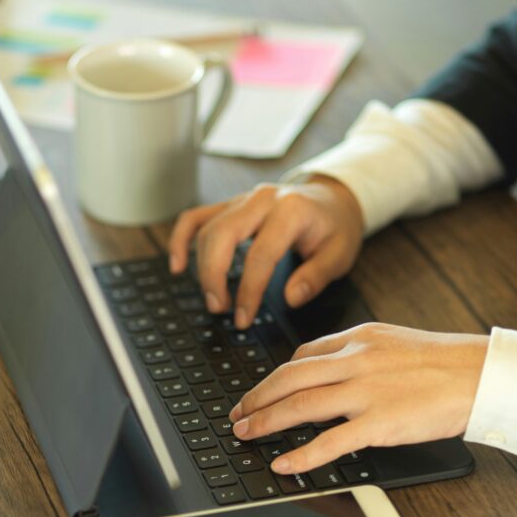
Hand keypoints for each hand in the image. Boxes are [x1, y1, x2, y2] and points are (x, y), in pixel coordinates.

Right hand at [168, 176, 363, 329]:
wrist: (333, 198)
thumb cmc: (335, 227)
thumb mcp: (339, 254)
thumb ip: (316, 277)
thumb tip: (291, 298)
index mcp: (292, 211)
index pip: (260, 254)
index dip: (248, 290)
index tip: (244, 318)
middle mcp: (263, 200)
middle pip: (222, 236)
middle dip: (214, 276)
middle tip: (219, 309)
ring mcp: (243, 199)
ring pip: (207, 229)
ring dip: (202, 268)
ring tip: (214, 300)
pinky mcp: (230, 205)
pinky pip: (196, 217)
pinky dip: (181, 239)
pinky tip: (177, 265)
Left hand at [228, 323, 489, 474]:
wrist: (483, 375)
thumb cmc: (445, 363)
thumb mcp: (394, 343)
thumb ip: (360, 354)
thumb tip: (328, 370)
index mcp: (359, 337)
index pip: (303, 355)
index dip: (276, 376)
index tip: (262, 391)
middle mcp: (356, 359)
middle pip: (289, 377)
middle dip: (256, 397)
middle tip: (236, 413)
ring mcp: (366, 391)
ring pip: (299, 405)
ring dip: (265, 421)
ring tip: (244, 433)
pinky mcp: (380, 422)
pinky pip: (330, 441)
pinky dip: (301, 454)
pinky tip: (283, 463)